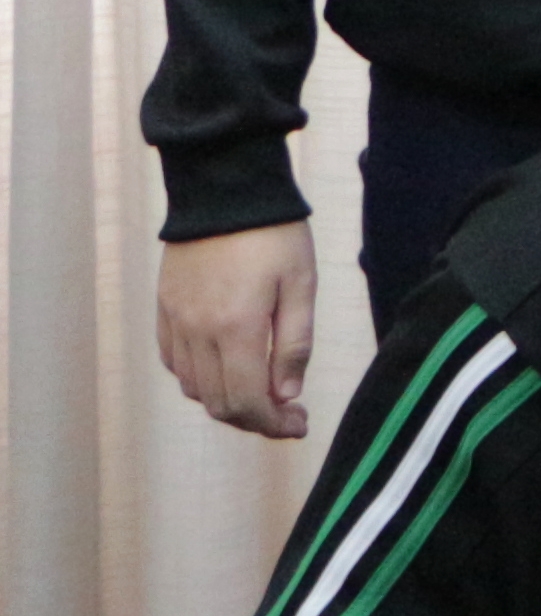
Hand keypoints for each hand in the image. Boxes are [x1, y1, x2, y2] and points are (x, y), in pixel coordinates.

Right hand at [158, 223, 319, 437]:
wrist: (224, 190)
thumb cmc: (274, 234)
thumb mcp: (301, 285)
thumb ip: (294, 343)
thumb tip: (287, 395)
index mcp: (236, 327)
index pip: (247, 401)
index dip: (272, 424)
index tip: (298, 425)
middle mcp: (198, 331)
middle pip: (218, 402)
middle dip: (254, 419)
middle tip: (287, 415)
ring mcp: (176, 321)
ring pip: (194, 387)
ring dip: (227, 400)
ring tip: (262, 391)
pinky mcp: (164, 309)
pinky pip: (175, 362)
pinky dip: (199, 377)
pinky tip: (227, 367)